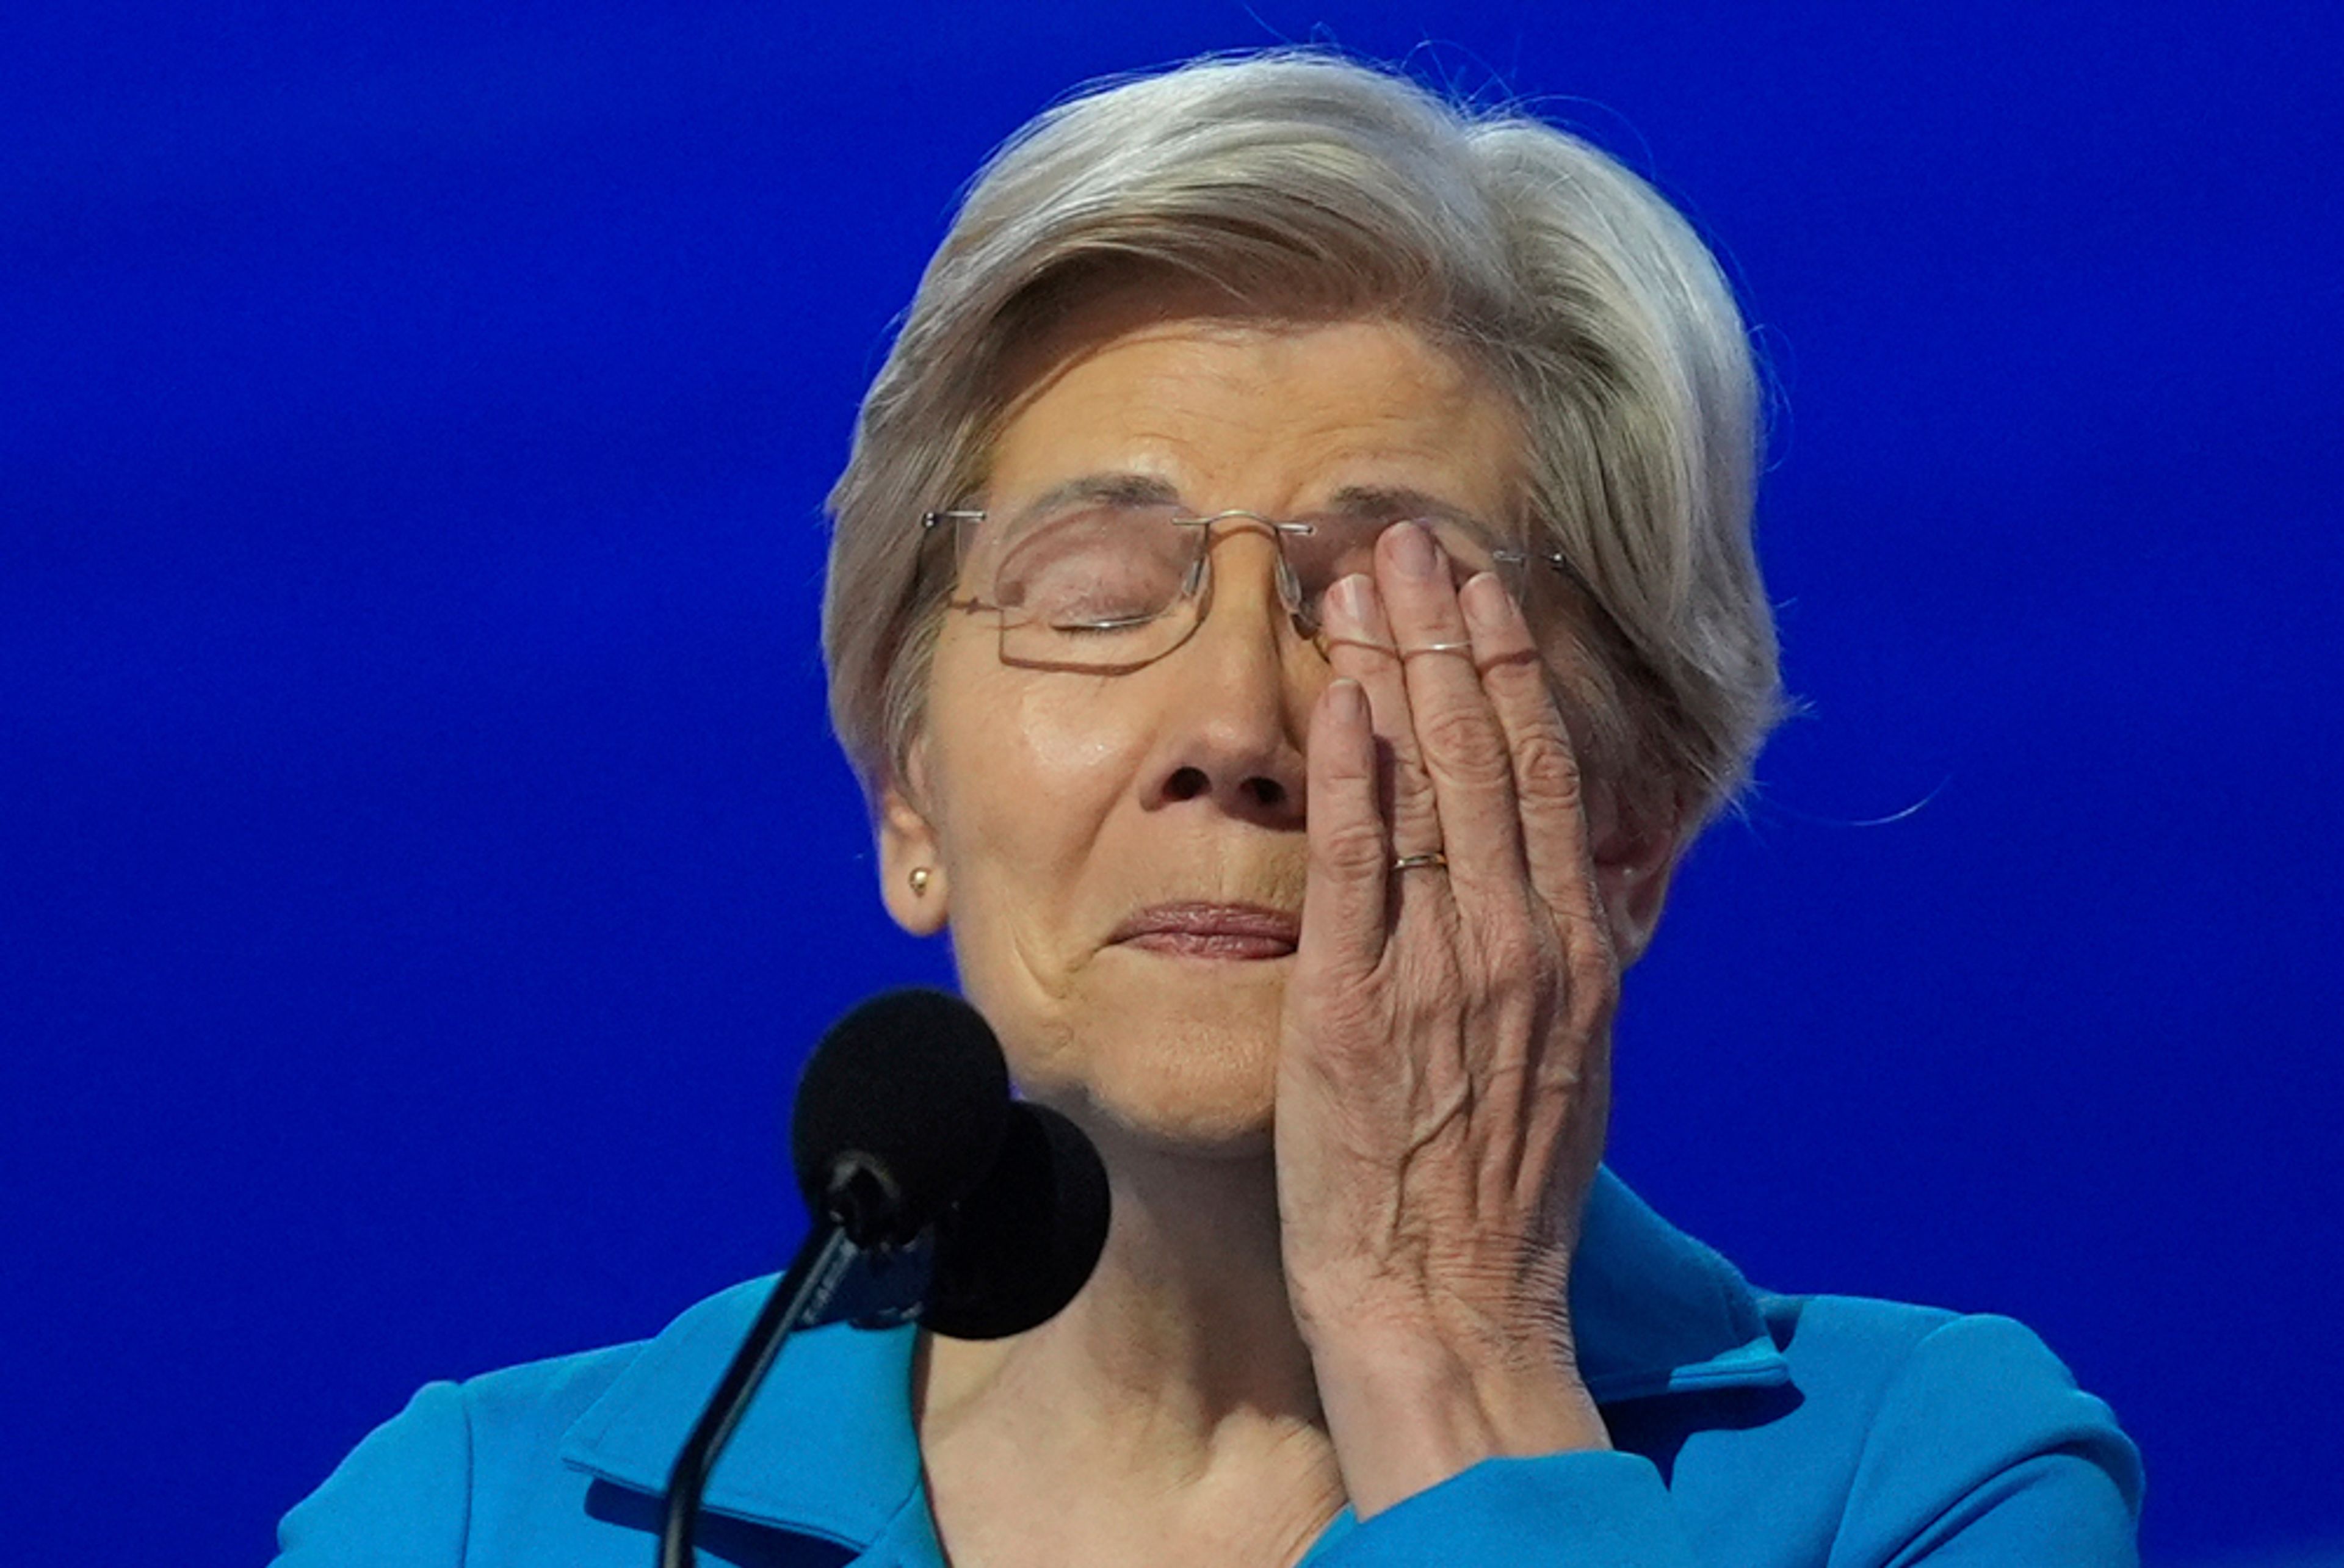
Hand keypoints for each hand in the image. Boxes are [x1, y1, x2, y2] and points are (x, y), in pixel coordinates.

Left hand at [1278, 520, 1617, 1513]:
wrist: (1453, 1308)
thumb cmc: (1503, 1194)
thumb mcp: (1575, 1061)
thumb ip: (1571, 956)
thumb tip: (1578, 876)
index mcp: (1575, 952)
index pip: (1548, 775)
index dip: (1516, 671)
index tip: (1486, 590)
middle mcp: (1519, 943)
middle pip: (1489, 754)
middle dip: (1448, 636)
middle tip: (1411, 539)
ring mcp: (1441, 970)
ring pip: (1426, 788)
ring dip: (1395, 670)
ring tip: (1366, 576)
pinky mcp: (1356, 1006)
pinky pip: (1356, 869)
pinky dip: (1351, 776)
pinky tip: (1336, 698)